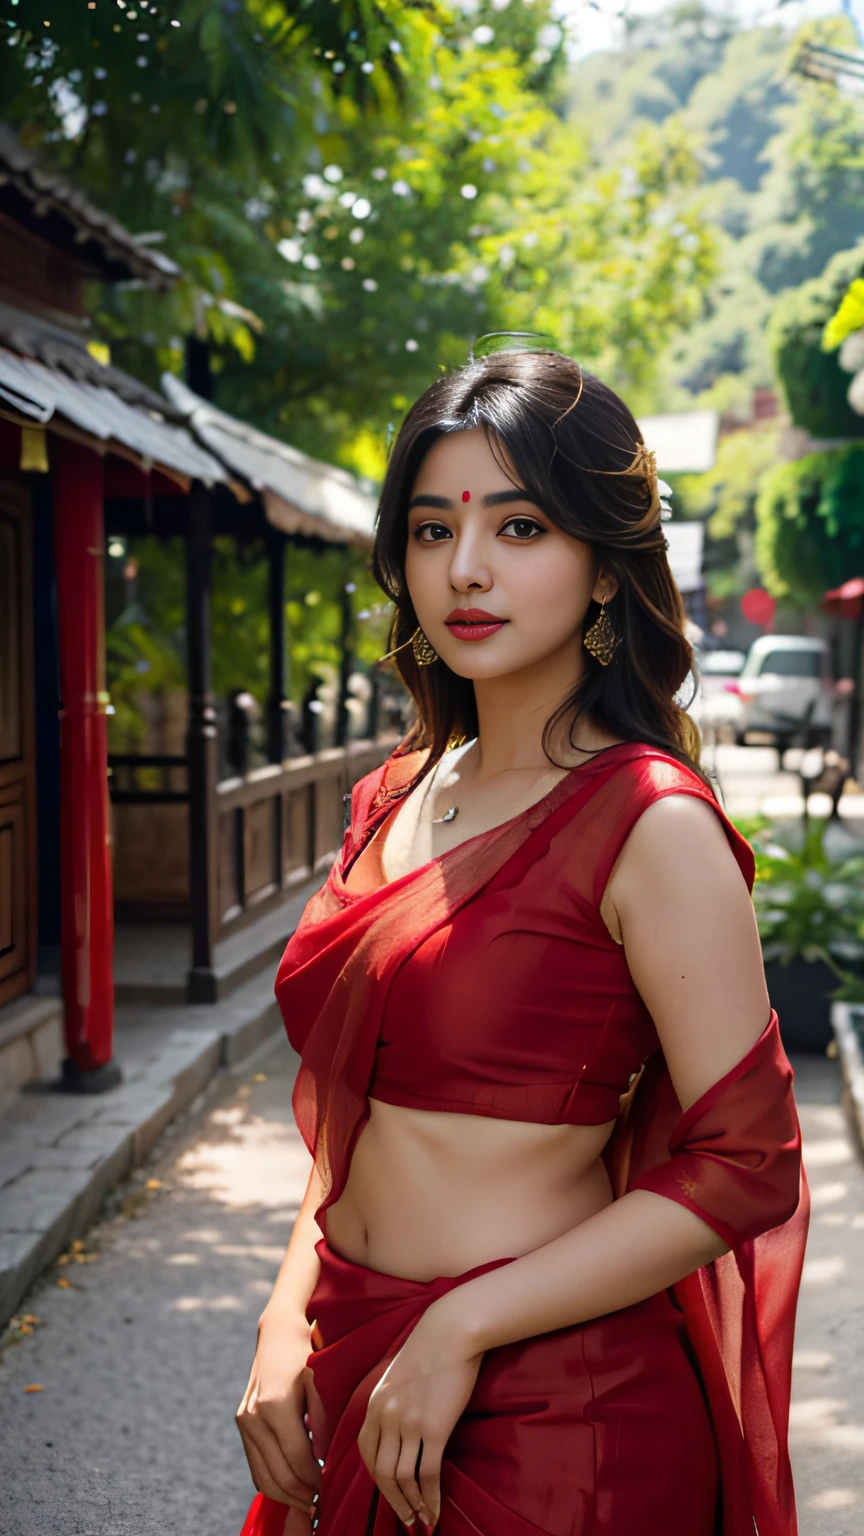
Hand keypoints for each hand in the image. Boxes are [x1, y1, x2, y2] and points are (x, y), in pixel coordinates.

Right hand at [236, 1313, 322, 1517]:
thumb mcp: (321, 1382)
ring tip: (307, 1503)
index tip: (330, 1487)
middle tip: (320, 1504)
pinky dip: (271, 1483)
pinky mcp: (241, 1423)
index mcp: (275, 1406)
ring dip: (285, 1495)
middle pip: (279, 1474)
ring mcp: (244, 1421)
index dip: (315, 1479)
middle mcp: (254, 1417)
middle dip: (301, 1495)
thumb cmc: (307, 1354)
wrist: (278, 1334)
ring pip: (263, 1477)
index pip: (297, 1460)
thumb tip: (322, 1460)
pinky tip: (291, 1487)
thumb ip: (322, 1421)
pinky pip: (255, 1466)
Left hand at [357, 1300, 482, 1529]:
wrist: (452, 1331)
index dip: (377, 1481)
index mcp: (375, 1404)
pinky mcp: (434, 1428)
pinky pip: (429, 1473)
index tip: (389, 1496)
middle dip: (394, 1502)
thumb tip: (399, 1433)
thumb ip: (393, 1403)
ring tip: (423, 1519)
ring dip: (413, 1504)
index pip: (366, 1454)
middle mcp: (386, 1416)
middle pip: (382, 1473)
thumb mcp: (399, 1376)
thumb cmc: (432, 1349)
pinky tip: (436, 1509)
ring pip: (404, 1478)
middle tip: (407, 1519)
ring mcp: (408, 1423)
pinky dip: (431, 1497)